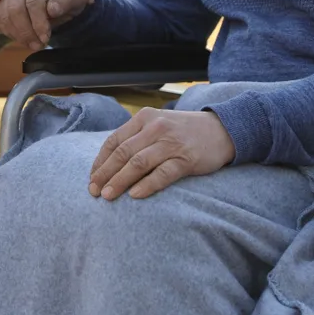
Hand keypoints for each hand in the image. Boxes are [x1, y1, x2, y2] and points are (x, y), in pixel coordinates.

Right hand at [0, 0, 68, 50]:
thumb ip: (65, 1)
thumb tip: (51, 10)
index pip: (34, 2)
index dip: (39, 24)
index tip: (46, 38)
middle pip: (15, 8)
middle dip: (26, 31)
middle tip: (38, 45)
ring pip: (4, 13)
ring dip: (17, 33)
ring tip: (32, 44)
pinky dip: (8, 30)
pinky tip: (22, 38)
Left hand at [88, 108, 235, 200]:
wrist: (222, 129)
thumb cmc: (184, 131)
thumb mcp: (158, 124)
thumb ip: (136, 137)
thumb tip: (109, 163)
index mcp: (144, 118)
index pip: (114, 141)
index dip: (100, 162)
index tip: (91, 178)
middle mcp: (156, 128)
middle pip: (123, 153)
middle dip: (105, 174)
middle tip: (94, 192)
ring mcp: (171, 143)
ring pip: (138, 163)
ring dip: (120, 181)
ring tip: (108, 196)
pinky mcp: (186, 158)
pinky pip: (163, 174)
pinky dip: (147, 185)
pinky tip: (135, 195)